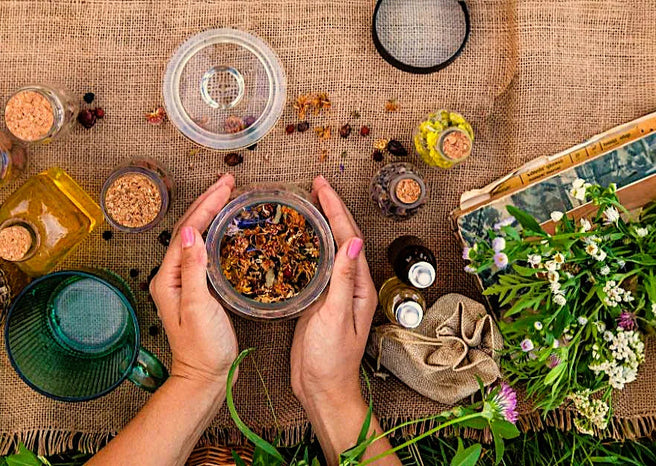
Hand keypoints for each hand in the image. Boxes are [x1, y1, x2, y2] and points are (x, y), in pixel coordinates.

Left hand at [150, 174, 238, 387]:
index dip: (207, 205)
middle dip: (209, 202)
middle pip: (190, 229)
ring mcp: (185, 283)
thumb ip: (193, 268)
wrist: (206, 378)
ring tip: (229, 197)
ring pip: (197, 238)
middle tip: (229, 182)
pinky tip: (228, 229)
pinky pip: (206, 252)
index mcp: (168, 278)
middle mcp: (173, 277)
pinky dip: (217, 234)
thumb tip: (191, 232)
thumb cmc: (202, 349)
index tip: (225, 186)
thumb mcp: (198, 306)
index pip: (188, 230)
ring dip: (212, 215)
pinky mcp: (199, 291)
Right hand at [290, 175, 377, 409]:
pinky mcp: (318, 301)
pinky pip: (315, 265)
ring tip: (307, 203)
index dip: (336, 209)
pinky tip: (297, 240)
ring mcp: (333, 292)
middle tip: (314, 185)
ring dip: (320, 223)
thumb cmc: (331, 360)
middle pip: (341, 236)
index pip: (349, 236)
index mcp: (358, 285)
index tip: (322, 187)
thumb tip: (354, 241)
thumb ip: (343, 279)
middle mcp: (349, 285)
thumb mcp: (336, 316)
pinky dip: (308, 246)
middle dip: (330, 208)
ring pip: (328, 248)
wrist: (321, 389)